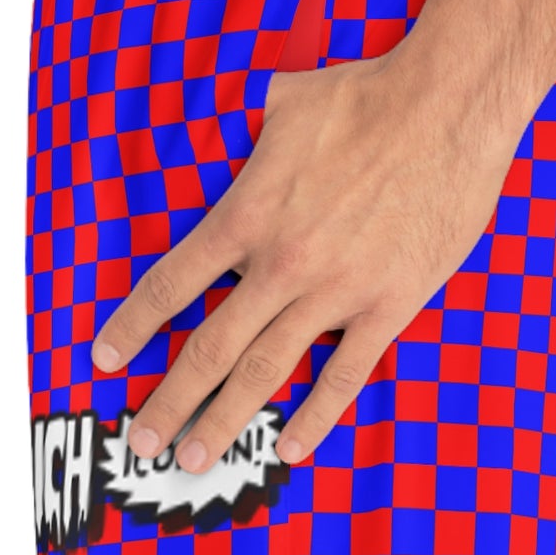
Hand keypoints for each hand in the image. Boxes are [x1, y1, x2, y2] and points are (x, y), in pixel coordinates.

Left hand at [91, 52, 514, 470]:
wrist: (448, 106)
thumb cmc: (366, 94)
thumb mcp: (282, 102)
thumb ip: (247, 129)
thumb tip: (235, 119)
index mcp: (246, 215)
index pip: (172, 286)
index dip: (133, 328)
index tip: (107, 360)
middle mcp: (282, 264)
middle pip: (209, 348)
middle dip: (171, 401)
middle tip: (145, 441)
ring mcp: (336, 290)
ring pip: (266, 371)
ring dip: (225, 421)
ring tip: (196, 460)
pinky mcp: (389, 304)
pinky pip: (346, 374)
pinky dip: (316, 416)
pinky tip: (290, 447)